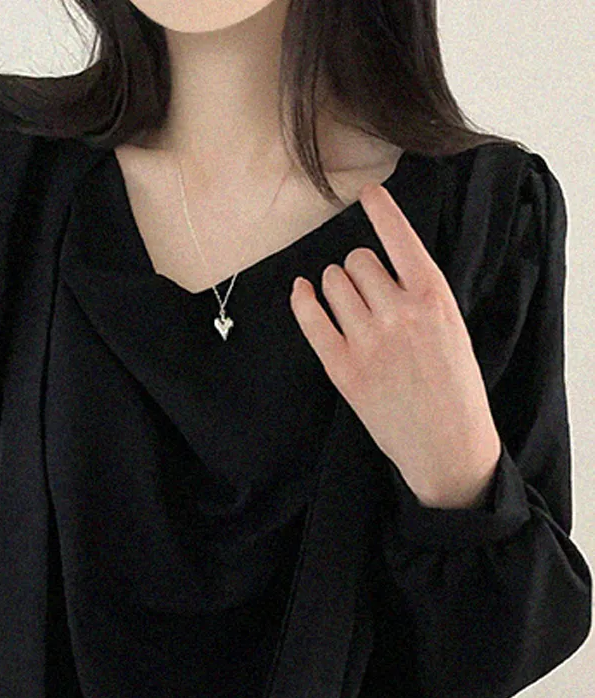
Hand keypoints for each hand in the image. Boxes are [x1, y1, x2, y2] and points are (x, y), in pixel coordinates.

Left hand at [290, 181, 501, 507]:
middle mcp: (398, 313)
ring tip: (349, 304)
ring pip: (333, 283)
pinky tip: (302, 292)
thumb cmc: (454, 387)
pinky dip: (303, 300)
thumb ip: (420, 295)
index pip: (399, 237)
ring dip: (335, 285)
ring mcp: (367, 341)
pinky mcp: (342, 368)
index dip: (381, 209)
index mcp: (433, 297)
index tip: (368, 193)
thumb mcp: (452, 329)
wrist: (447, 444)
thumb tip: (383, 265)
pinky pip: (311, 318)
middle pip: (357, 260)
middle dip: (358, 268)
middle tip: (367, 289)